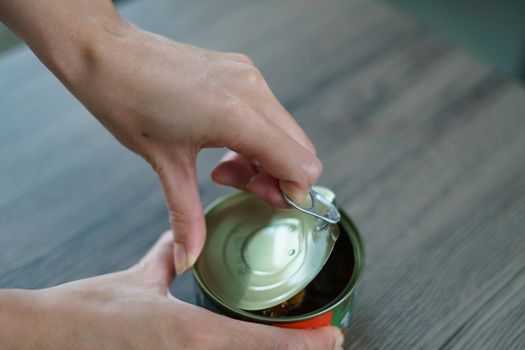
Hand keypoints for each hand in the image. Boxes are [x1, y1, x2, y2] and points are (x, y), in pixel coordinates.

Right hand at [0, 233, 342, 349]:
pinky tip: (246, 343)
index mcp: (191, 334)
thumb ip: (167, 259)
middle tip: (324, 342)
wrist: (49, 338)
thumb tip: (179, 242)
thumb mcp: (139, 280)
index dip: (303, 346)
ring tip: (298, 343)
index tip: (332, 340)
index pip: (260, 344)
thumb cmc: (89, 312)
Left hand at [65, 20, 321, 273]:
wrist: (106, 54)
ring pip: (286, 132)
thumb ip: (187, 217)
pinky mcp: (241, 71)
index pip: (299, 163)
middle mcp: (252, 91)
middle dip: (278, 178)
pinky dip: (257, 137)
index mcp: (237, 115)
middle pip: (301, 149)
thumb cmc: (129, 103)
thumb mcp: (164, 165)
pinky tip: (222, 145)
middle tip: (239, 187)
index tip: (265, 203)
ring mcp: (249, 77)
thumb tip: (189, 260)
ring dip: (266, 159)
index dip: (292, 192)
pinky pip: (268, 113)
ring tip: (223, 168)